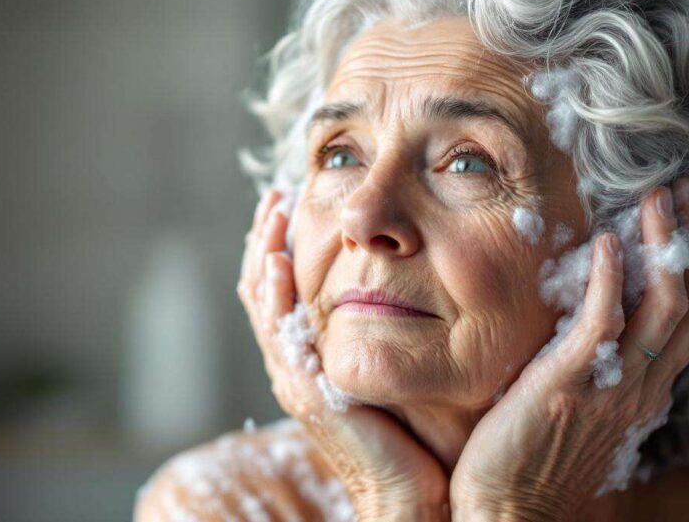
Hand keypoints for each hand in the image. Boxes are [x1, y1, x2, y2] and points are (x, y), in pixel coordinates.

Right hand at [238, 189, 449, 519]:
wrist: (420, 492)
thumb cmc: (424, 433)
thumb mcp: (406, 364)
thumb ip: (399, 327)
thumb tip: (422, 281)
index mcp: (317, 356)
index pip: (288, 292)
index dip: (286, 246)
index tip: (297, 202)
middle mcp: (299, 365)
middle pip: (266, 292)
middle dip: (267, 241)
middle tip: (276, 197)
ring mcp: (297, 379)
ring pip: (264, 307)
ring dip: (263, 256)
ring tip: (271, 212)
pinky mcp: (306, 394)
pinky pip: (280, 337)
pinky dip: (273, 297)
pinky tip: (278, 262)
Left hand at [449, 177, 688, 520]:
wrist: (508, 511)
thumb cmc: (533, 457)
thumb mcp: (582, 404)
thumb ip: (598, 363)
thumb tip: (593, 316)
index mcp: (645, 387)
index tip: (686, 215)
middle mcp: (641, 385)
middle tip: (682, 189)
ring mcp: (611, 385)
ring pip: (663, 305)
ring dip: (665, 245)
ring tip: (657, 197)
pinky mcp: (569, 384)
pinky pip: (605, 325)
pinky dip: (611, 280)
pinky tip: (608, 241)